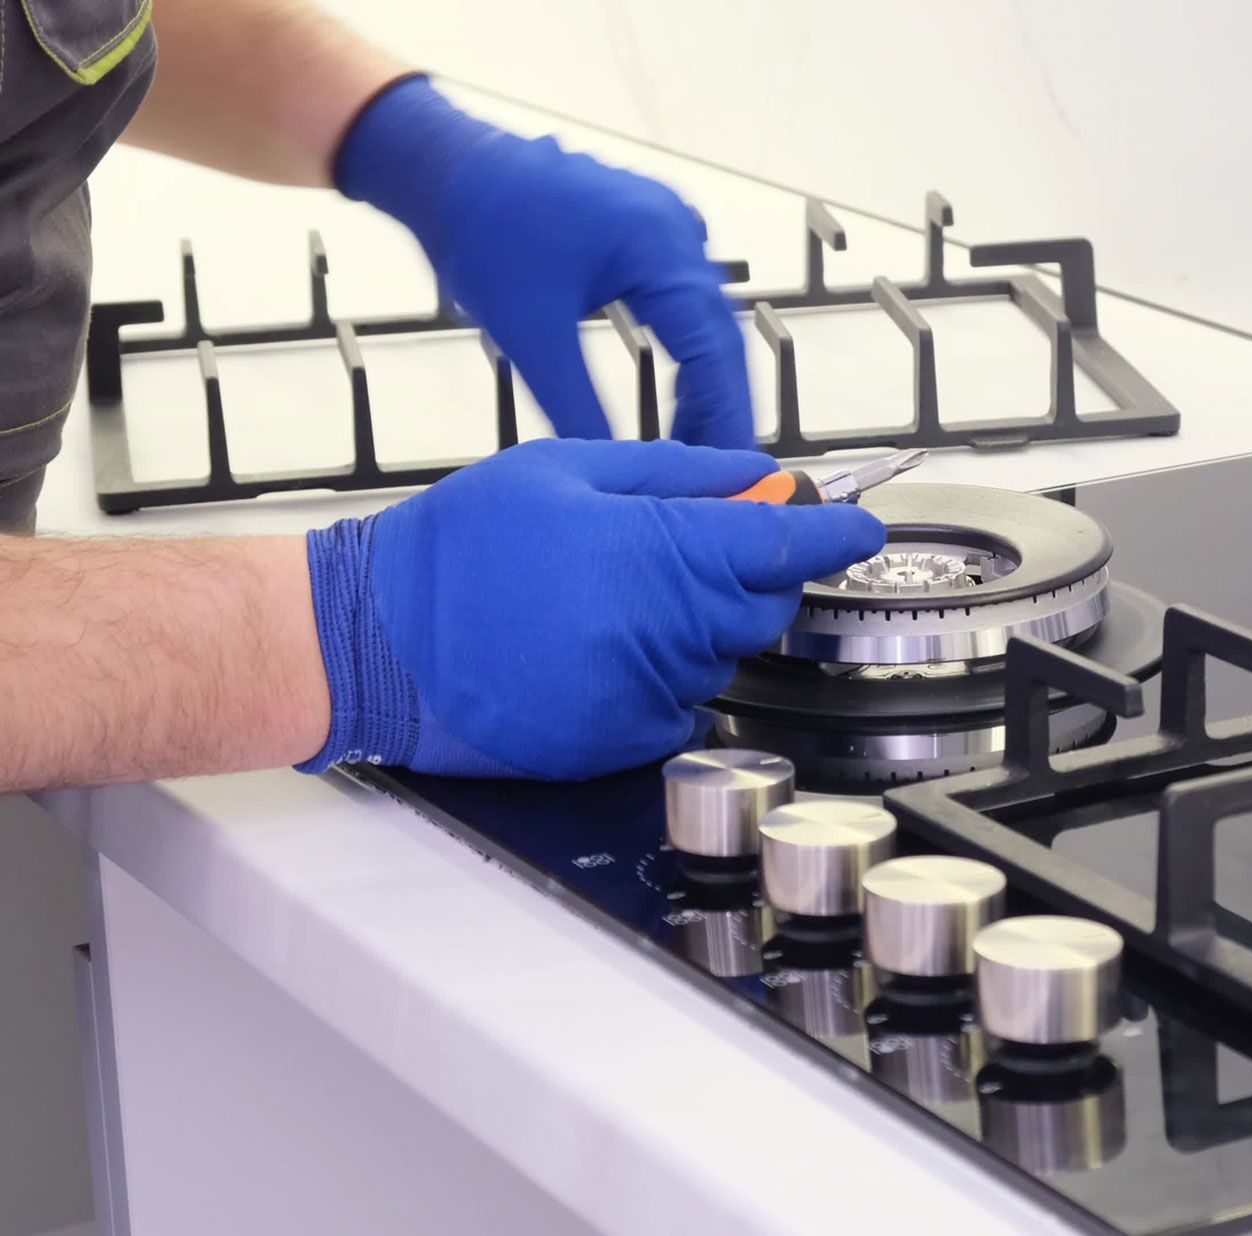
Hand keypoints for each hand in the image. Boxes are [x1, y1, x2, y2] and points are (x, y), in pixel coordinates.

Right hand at [298, 440, 884, 778]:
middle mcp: (663, 632)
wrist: (373, 639)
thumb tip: (759, 476)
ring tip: (609, 596)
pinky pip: (681, 705)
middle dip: (750, 572)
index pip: (784, 542)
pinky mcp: (621, 742)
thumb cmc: (459, 550)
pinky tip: (598, 646)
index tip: (858, 527)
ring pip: (722, 655)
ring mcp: (644, 694)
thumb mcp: (568, 470)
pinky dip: (662, 674)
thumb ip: (680, 473)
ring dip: (696, 624)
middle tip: (686, 545)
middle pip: (765, 604)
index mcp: (657, 552)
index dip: (832, 532)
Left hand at [333, 76, 751, 447]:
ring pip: (706, 321)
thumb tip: (617, 465)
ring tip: (693, 441)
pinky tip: (677, 392)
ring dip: (703, 382)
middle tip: (718, 469)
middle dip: (721, 406)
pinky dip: (687, 352)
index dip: (727, 415)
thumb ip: (577, 408)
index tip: (732, 466)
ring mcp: (668, 225)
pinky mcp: (650, 232)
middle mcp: (677, 229)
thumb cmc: (481, 228)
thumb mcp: (531, 335)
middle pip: (721, 337)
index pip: (715, 350)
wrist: (447, 168)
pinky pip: (686, 301)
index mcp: (660, 246)